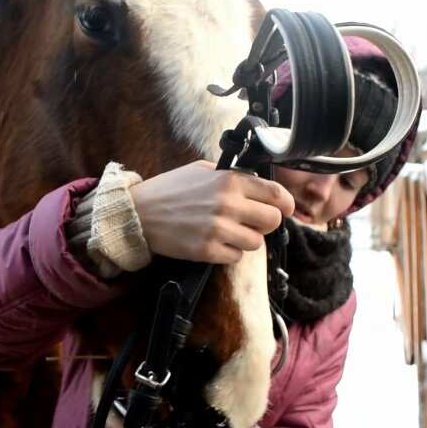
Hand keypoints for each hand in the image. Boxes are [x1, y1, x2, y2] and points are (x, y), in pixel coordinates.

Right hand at [129, 161, 293, 263]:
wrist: (139, 213)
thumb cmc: (169, 190)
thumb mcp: (202, 170)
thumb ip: (232, 176)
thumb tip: (257, 185)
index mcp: (230, 181)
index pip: (276, 194)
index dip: (286, 203)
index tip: (286, 208)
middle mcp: (228, 204)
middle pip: (272, 221)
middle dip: (265, 222)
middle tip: (252, 221)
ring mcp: (218, 229)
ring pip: (256, 242)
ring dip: (247, 239)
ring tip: (229, 232)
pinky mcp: (207, 251)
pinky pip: (236, 257)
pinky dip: (230, 252)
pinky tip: (216, 242)